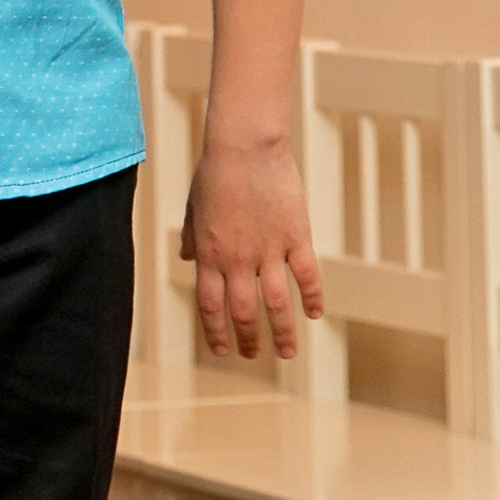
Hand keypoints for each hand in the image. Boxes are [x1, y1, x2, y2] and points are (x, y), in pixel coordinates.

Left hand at [180, 134, 324, 358]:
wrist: (243, 146)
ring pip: (277, 305)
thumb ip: (191, 237)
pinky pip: (307, 276)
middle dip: (248, 339)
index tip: (223, 350)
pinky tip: (315, 314)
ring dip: (282, 332)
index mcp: (209, 254)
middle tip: (254, 354)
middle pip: (243, 312)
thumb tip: (185, 257)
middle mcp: (237, 259)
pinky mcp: (296, 237)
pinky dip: (313, 298)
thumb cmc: (214, 172)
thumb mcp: (194, 207)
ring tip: (286, 352)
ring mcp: (268, 250)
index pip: (210, 305)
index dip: (216, 332)